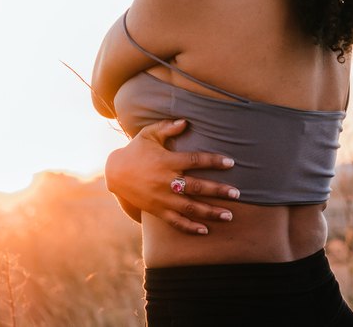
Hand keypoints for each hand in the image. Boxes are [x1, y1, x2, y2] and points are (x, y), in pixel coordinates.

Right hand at [104, 119, 239, 234]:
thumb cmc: (136, 151)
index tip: (231, 162)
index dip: (213, 161)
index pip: (195, 160)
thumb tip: (185, 121)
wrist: (115, 173)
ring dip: (210, 212)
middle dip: (218, 190)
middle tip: (237, 193)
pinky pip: (176, 221)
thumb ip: (167, 127)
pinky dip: (190, 227)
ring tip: (229, 215)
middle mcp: (166, 181)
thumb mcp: (148, 134)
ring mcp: (162, 198)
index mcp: (167, 161)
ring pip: (190, 207)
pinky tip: (205, 230)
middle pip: (197, 186)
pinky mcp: (157, 210)